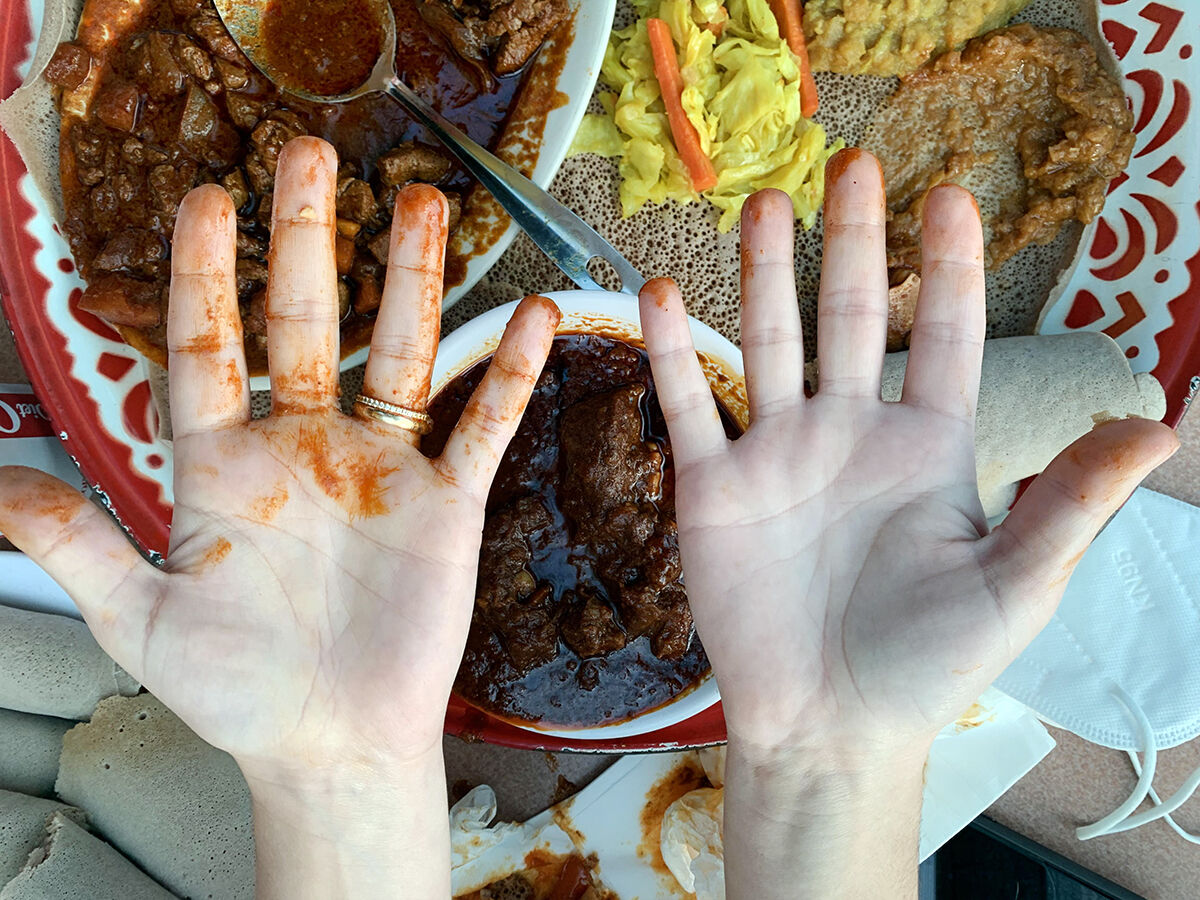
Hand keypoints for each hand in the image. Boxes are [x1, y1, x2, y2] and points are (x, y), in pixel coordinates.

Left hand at [0, 137, 559, 897]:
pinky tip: (537, 316)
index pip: (210, 348)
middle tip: (307, 157)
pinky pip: (484, 427)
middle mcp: (304, 447)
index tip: (205, 201)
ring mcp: (381, 468)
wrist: (330, 742)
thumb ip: (77, 546)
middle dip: (305, 242)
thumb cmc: (237, 689)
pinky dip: (510, 374)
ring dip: (412, 282)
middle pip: (306, 324)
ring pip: (402, 355)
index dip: (205, 275)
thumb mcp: (140, 620)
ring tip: (421, 207)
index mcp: (225, 465)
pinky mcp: (444, 503)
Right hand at [639, 149, 1177, 897]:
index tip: (952, 196)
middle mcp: (851, 434)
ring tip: (764, 205)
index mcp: (927, 448)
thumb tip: (1158, 425)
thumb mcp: (1017, 586)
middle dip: (854, 243)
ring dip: (765, 273)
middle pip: (852, 317)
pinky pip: (691, 405)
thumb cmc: (928, 664)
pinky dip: (675, 351)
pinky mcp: (714, 488)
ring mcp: (778, 456)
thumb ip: (1070, 502)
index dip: (950, 269)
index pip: (943, 338)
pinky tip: (663, 293)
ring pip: (771, 341)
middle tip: (852, 166)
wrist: (828, 727)